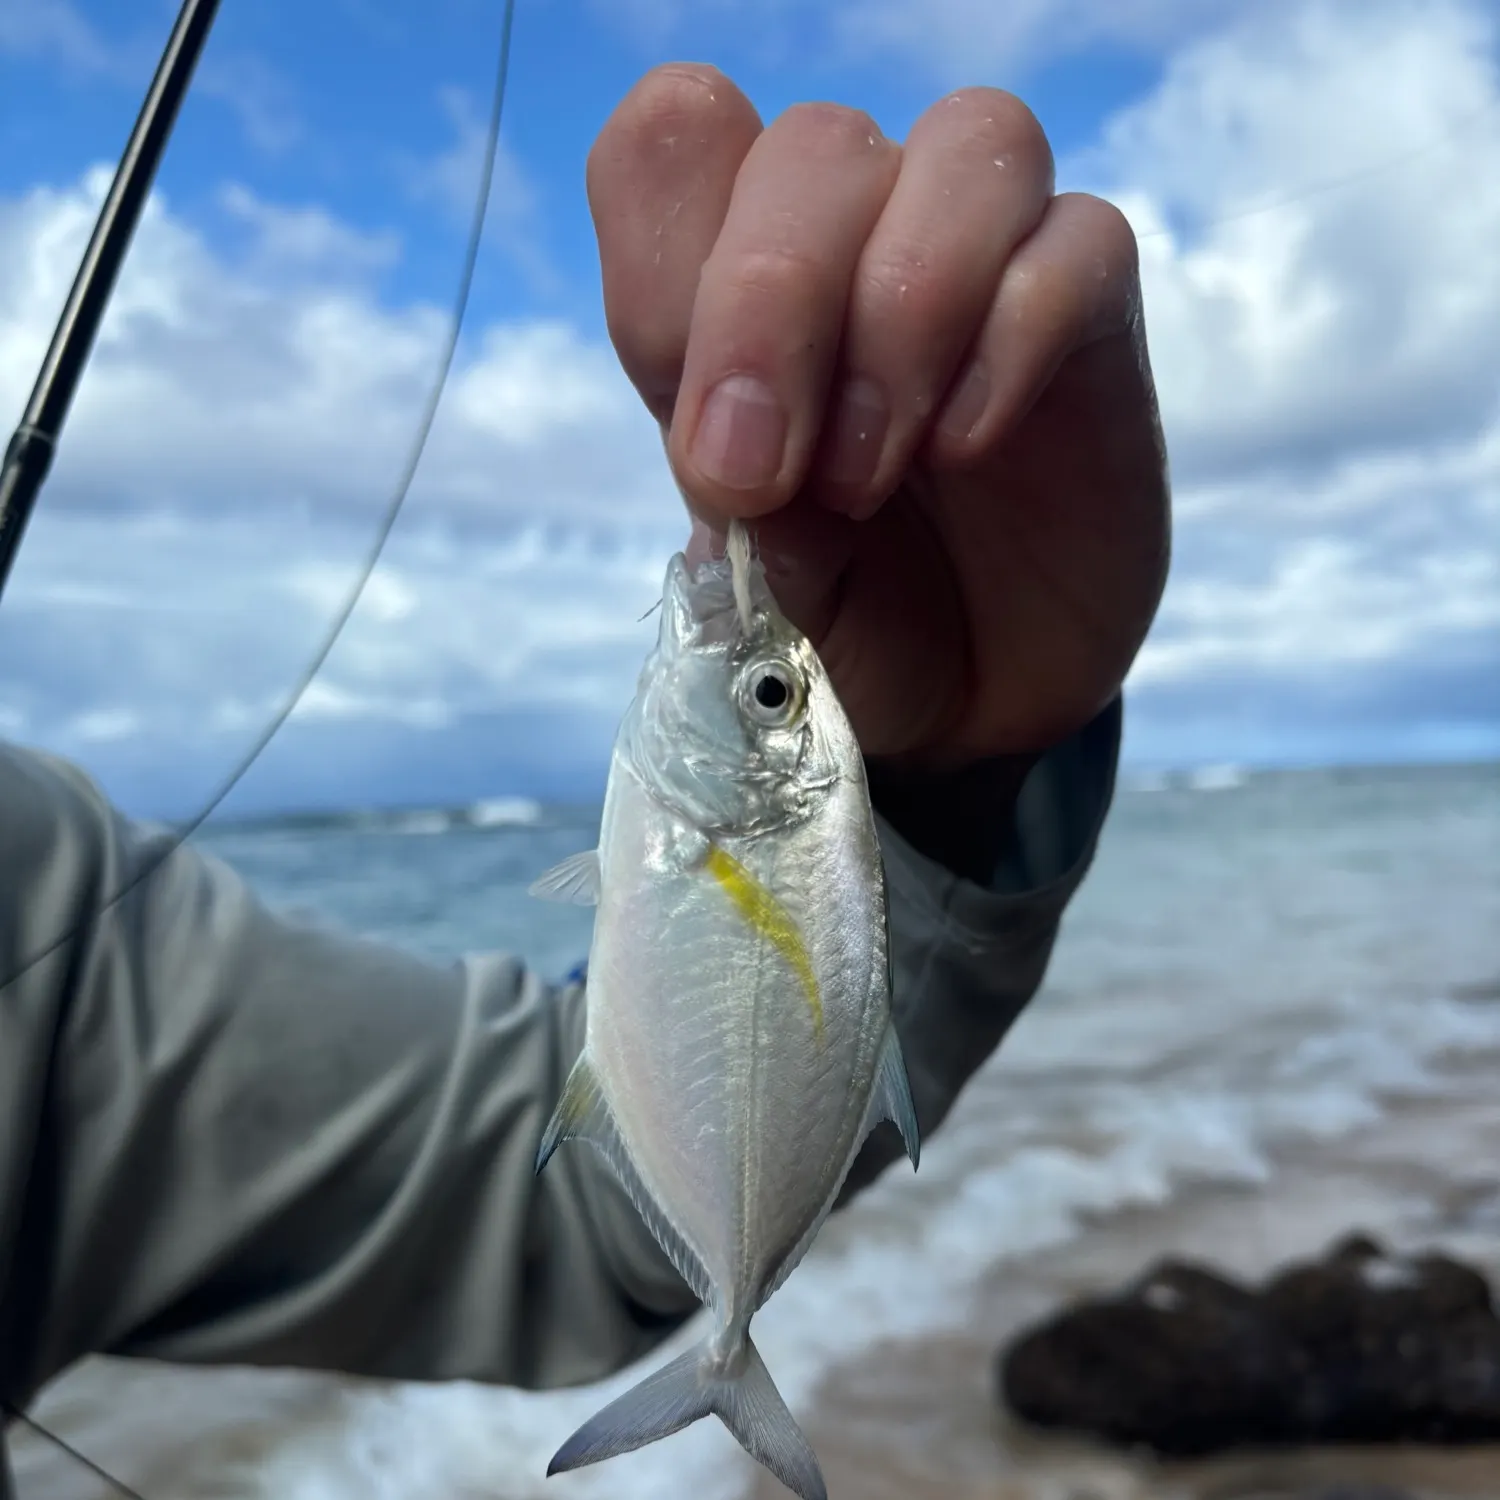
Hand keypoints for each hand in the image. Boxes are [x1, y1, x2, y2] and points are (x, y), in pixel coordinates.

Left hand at [587, 66, 1169, 767]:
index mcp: (732, 283)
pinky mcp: (1095, 307)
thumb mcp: (762, 586)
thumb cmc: (850, 617)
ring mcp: (986, 256)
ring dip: (902, 316)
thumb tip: (741, 440)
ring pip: (968, 147)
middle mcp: (858, 237)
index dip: (666, 274)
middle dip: (772, 308)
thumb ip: (737, 499)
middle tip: (768, 477)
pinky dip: (1010, 345)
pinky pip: (1078, 244)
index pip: (671, 145)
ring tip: (870, 475)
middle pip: (815, 145)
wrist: (974, 703)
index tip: (706, 448)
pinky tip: (969, 448)